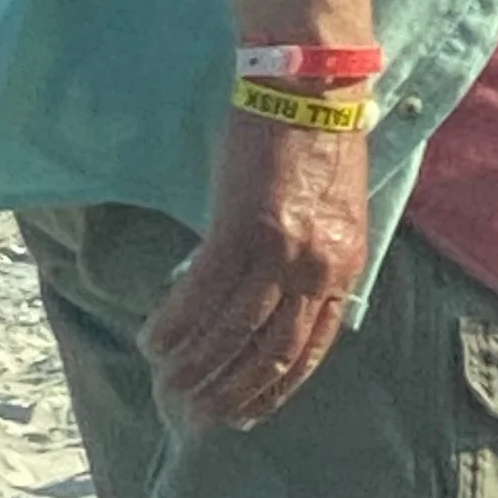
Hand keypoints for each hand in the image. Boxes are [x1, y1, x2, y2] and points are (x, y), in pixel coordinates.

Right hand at [144, 113, 369, 428]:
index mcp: (344, 266)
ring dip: (198, 365)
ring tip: (170, 385)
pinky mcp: (240, 228)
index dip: (276, 387)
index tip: (249, 412)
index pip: (311, 349)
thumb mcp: (336, 211)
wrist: (308, 84)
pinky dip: (175, 322)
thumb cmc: (320, 138)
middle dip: (233, 390)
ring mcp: (279, 252)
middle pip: (271, 350)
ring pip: (233, 331)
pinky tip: (154, 339)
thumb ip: (316, 259)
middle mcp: (316, 268)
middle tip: (200, 413)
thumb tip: (283, 299)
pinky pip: (201, 293)